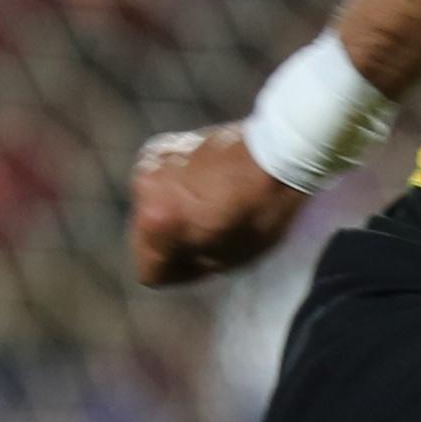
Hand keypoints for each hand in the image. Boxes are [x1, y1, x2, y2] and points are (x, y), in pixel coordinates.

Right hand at [131, 126, 308, 289]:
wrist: (277, 153)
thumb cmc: (260, 209)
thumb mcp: (229, 258)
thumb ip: (190, 265)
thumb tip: (174, 263)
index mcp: (156, 223)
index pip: (149, 270)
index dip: (178, 274)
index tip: (203, 263)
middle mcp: (143, 192)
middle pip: (145, 239)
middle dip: (172, 244)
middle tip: (209, 237)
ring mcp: (151, 166)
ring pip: (152, 210)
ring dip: (173, 215)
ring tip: (212, 208)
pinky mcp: (162, 147)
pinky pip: (161, 185)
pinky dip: (177, 191)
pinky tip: (208, 186)